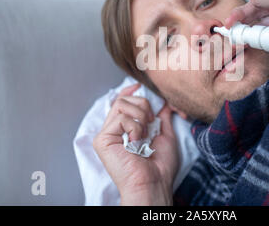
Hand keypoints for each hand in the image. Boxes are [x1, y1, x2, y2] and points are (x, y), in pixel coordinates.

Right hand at [93, 83, 178, 204]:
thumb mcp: (166, 136)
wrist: (154, 182)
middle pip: (123, 99)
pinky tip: (137, 141)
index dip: (129, 92)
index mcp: (125, 130)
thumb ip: (163, 119)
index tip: (139, 86)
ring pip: (121, 104)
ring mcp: (106, 135)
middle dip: (143, 105)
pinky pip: (120, 118)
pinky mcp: (102, 140)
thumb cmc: (160, 166)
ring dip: (140, 116)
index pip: (121, 102)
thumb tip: (164, 103)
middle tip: (152, 122)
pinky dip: (135, 127)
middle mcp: (113, 131)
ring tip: (145, 133)